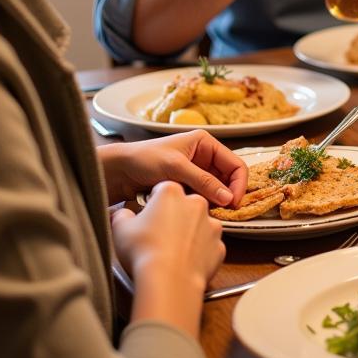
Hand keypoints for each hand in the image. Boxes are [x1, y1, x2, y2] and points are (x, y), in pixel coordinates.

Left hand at [99, 130, 247, 206]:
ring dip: (217, 201)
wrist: (118, 170)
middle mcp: (205, 157)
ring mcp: (196, 172)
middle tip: (225, 213)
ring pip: (218, 190)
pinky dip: (206, 205)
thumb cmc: (144, 159)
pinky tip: (199, 212)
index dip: (239, 184)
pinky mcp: (188, 186)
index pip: (235, 164)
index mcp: (206, 143)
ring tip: (211, 214)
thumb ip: (203, 181)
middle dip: (229, 194)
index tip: (234, 203)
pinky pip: (205, 197)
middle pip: (229, 178)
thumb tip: (228, 198)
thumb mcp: (175, 168)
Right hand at [110, 181, 224, 294]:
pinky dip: (199, 253)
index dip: (153, 204)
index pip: (162, 190)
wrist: (169, 281)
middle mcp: (196, 203)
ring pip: (199, 225)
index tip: (148, 217)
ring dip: (189, 234)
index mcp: (172, 193)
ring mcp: (212, 225)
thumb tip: (124, 215)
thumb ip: (123, 215)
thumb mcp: (120, 228)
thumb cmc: (144, 251)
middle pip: (184, 205)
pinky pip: (208, 246)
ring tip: (172, 251)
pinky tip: (185, 262)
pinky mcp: (219, 246)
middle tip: (159, 235)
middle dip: (174, 216)